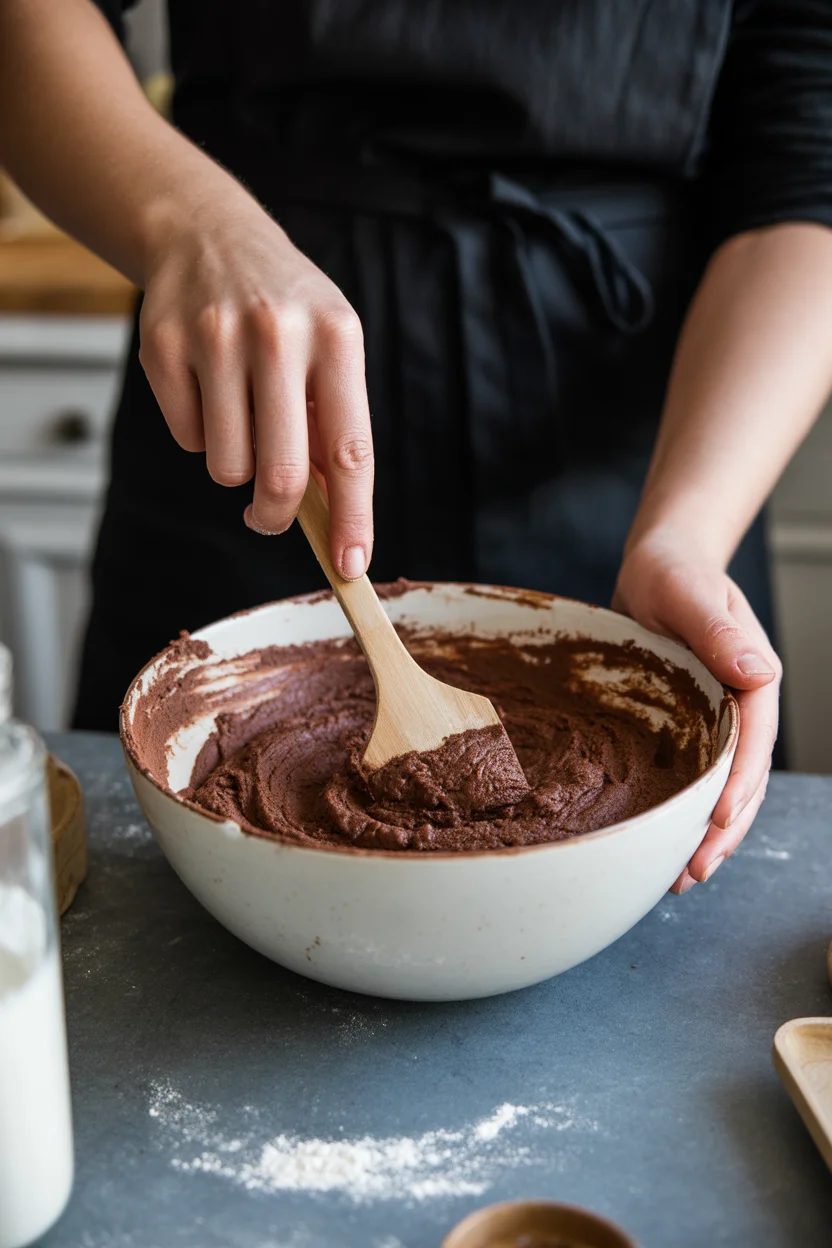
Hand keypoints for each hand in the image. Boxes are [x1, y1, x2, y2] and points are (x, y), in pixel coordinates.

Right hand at [137, 186, 372, 578]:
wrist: (207, 234)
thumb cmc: (285, 308)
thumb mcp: (330, 346)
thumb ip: (334, 424)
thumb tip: (333, 517)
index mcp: (336, 337)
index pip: (350, 451)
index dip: (351, 518)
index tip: (350, 565)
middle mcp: (277, 333)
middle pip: (280, 475)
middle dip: (277, 516)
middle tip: (270, 517)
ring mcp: (214, 337)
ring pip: (227, 467)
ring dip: (236, 466)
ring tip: (242, 419)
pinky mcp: (162, 347)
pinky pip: (187, 439)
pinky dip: (200, 434)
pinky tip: (207, 389)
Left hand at [613, 533, 780, 893]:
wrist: (658, 566)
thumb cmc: (676, 572)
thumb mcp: (691, 594)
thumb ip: (719, 632)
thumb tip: (759, 673)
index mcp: (752, 680)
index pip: (753, 743)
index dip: (739, 786)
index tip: (720, 822)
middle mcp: (740, 708)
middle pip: (742, 780)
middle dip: (723, 831)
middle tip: (695, 872)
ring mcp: (714, 723)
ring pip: (719, 789)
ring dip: (705, 835)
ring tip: (680, 879)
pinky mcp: (687, 730)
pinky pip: (692, 779)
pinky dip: (683, 814)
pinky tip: (661, 844)